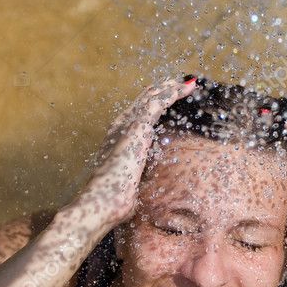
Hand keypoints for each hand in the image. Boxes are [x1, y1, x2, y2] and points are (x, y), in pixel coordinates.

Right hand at [71, 76, 196, 234]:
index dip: (151, 106)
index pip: (136, 116)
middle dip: (161, 91)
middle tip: (177, 84)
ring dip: (169, 88)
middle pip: (143, 102)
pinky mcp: (138, 127)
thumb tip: (137, 196)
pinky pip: (158, 102)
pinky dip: (172, 93)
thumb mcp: (127, 188)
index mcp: (117, 140)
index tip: (165, 100)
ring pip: (151, 98)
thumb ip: (133, 184)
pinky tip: (184, 87)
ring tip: (184, 82)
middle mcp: (119, 127)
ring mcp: (127, 125)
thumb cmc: (112, 202)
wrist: (102, 204)